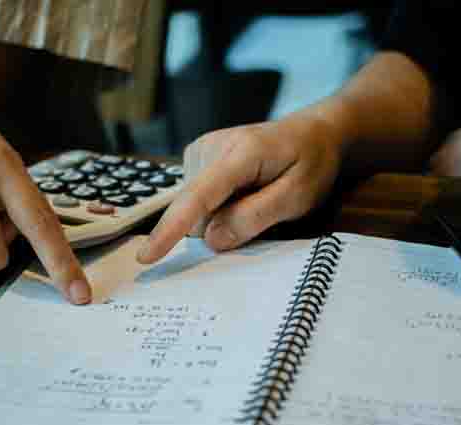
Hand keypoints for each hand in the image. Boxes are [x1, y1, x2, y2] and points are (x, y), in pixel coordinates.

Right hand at [136, 113, 341, 263]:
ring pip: (195, 210)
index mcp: (240, 153)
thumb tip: (211, 239)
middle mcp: (211, 147)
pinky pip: (197, 201)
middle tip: (264, 207)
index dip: (171, 229)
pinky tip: (241, 190)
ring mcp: (200, 150)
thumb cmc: (311, 163)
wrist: (313, 132)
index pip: (198, 196)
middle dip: (223, 225)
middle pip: (197, 211)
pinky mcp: (197, 157)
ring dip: (222, 215)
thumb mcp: (298, 196)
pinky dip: (218, 206)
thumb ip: (255, 217)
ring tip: (256, 193)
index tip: (147, 256)